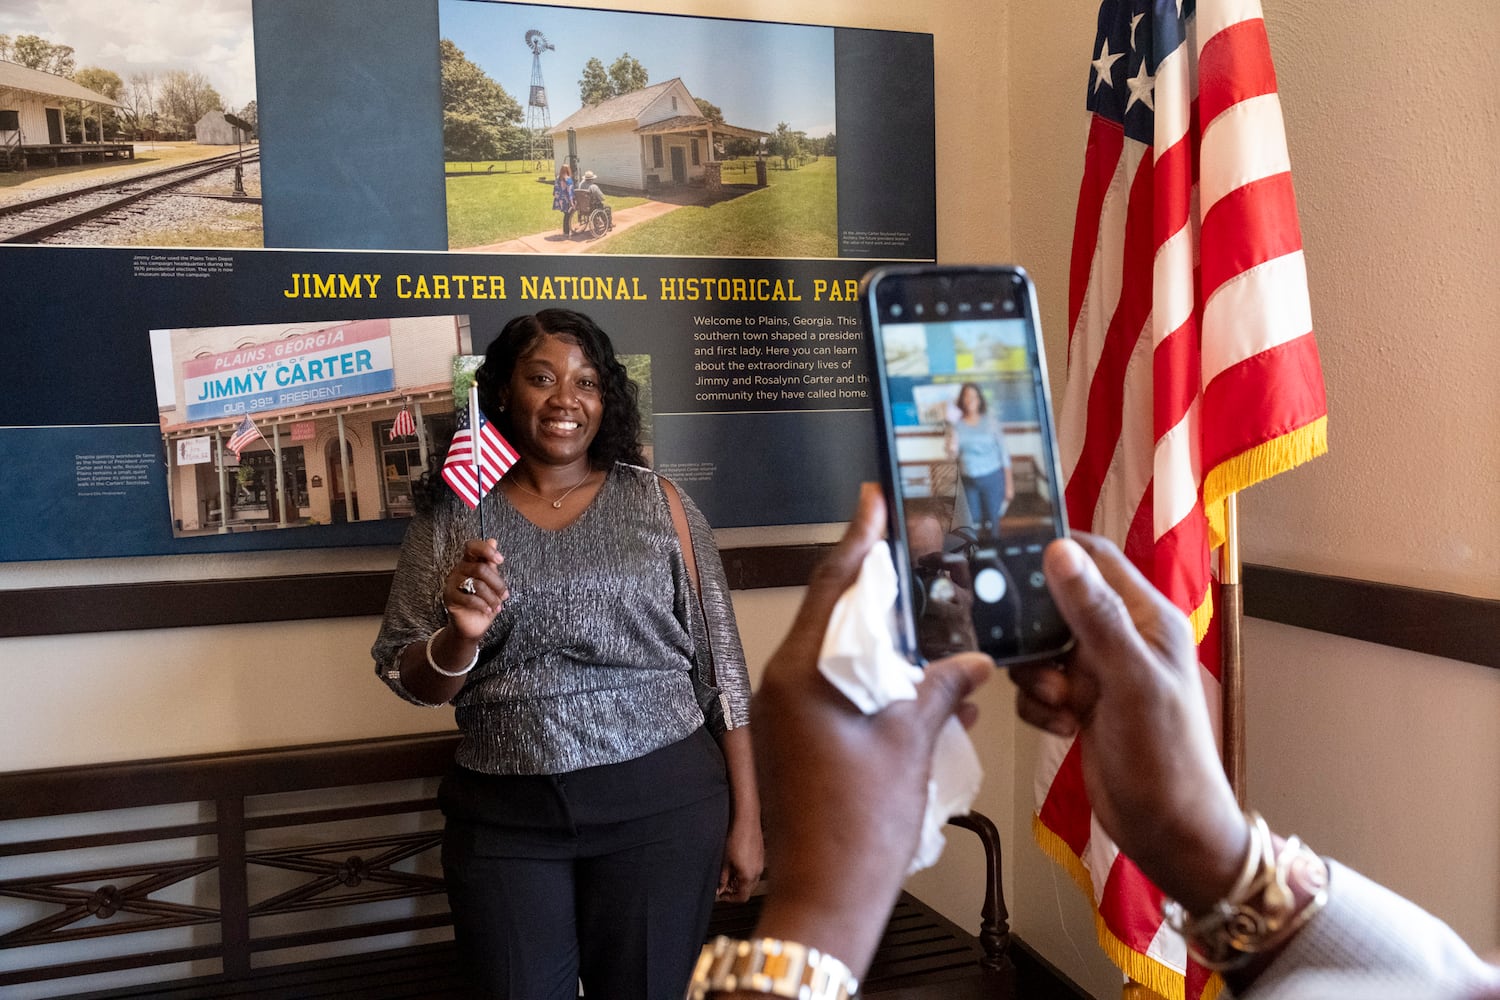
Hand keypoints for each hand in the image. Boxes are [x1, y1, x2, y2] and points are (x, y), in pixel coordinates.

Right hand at [443, 538, 507, 640]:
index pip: (472, 547)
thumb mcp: (491, 581)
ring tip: (498, 606)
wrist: (472, 624)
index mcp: (469, 562)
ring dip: (492, 597)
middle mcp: (459, 569)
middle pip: (481, 569)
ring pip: (477, 584)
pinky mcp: (449, 597)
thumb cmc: (483, 601)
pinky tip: (489, 610)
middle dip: (497, 584)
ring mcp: (452, 583)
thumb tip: (493, 540)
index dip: (486, 550)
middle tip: (505, 595)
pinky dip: (483, 605)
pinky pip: (468, 598)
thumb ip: (491, 563)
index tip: (500, 560)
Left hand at [718, 814, 763, 903]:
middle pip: (747, 890)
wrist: (746, 821)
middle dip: (735, 891)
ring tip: (729, 874)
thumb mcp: (725, 861)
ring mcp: (760, 864)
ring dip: (740, 882)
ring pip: (751, 881)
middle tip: (723, 886)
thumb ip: (723, 878)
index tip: (721, 895)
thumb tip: (720, 889)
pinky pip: (754, 871)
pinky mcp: (761, 856)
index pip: (742, 897)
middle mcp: (757, 872)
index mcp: (748, 876)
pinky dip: (746, 873)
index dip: (730, 899)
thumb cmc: (735, 838)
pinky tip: (736, 864)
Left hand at [749, 484, 993, 975]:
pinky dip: (880, 683)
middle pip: (837, 612)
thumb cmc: (858, 828)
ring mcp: (789, 711)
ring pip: (844, 652)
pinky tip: (928, 691)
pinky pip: (841, 688)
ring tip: (938, 628)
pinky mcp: (799, 737)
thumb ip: (941, 690)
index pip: (833, 584)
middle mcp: (786, 683)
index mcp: (803, 672)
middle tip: (920, 552)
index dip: (859, 537)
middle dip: (885, 587)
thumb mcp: (910, 745)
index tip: (874, 499)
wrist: (826, 897)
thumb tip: (971, 661)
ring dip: (890, 642)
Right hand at [1010, 533, 1246, 912]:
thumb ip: (1095, 615)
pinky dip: (1040, 705)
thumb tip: (1057, 550)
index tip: (1004, 556)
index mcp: (1147, 617)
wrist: (1170, 832)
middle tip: (1015, 646)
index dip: (1053, 550)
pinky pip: (1039, 688)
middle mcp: (1122, 637)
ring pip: (1040, 648)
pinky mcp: (1080, 706)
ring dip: (1036, 674)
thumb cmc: (1163, 754)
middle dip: (1033, 626)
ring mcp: (1099, 673)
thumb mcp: (1130, 678)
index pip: (1094, 558)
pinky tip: (1064, 727)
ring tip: (1060, 703)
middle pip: (1057, 602)